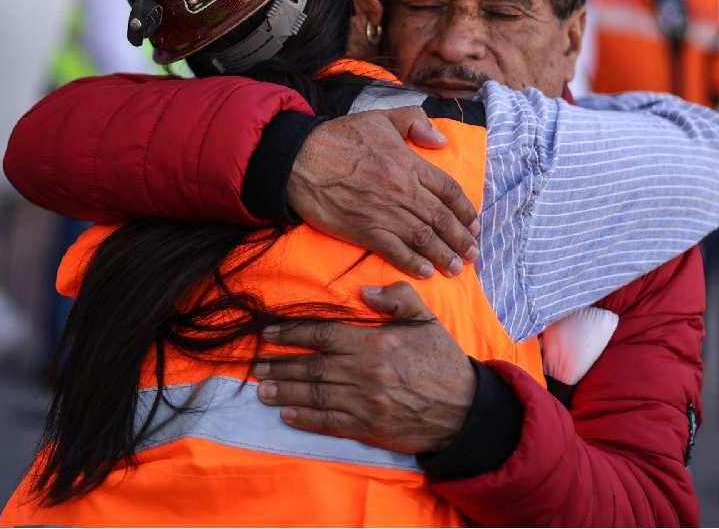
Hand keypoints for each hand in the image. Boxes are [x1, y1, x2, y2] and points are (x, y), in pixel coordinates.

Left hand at [254, 282, 475, 454]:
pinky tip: (286, 414)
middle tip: (254, 363)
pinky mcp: (367, 427)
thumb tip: (363, 291)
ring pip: (314, 394)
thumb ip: (397, 297)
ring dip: (284, 391)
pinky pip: (329, 421)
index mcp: (374, 342)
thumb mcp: (426, 319)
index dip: (292, 332)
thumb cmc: (442, 360)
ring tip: (261, 388)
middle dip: (279, 364)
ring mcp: (364, 402)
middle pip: (311, 366)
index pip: (323, 334)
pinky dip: (305, 418)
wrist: (464, 409)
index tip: (268, 333)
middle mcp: (364, 372)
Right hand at [286, 107, 478, 277]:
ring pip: (424, 238)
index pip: (447, 190)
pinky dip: (413, 263)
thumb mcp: (379, 117)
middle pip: (441, 218)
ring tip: (456, 268)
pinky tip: (426, 272)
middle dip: (460, 238)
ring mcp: (384, 213)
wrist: (299, 160)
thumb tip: (441, 140)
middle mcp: (402, 190)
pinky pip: (395, 250)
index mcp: (408, 163)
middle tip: (472, 253)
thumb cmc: (339, 137)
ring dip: (444, 255)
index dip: (465, 209)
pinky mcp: (364, 231)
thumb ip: (413, 122)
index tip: (474, 223)